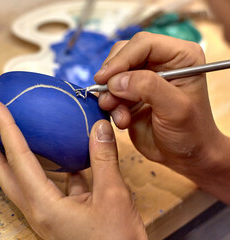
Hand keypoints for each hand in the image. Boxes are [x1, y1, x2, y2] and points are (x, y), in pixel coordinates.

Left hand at [0, 100, 146, 239]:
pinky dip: (48, 167)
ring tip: (2, 135)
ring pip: (20, 178)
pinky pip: (47, 183)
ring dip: (9, 156)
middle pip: (3, 173)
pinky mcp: (58, 213)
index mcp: (43, 205)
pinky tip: (57, 154)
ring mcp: (46, 212)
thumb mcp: (113, 197)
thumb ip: (103, 159)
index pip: (18, 157)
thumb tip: (98, 126)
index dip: (6, 127)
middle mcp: (37, 209)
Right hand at [94, 32, 229, 203]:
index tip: (105, 78)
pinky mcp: (130, 93)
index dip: (122, 58)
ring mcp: (143, 78)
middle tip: (106, 96)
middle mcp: (160, 62)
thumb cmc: (190, 132)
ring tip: (117, 114)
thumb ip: (148, 88)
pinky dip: (110, 106)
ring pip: (113, 73)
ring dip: (109, 94)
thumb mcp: (175, 109)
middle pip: (124, 54)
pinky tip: (121, 120)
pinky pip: (110, 91)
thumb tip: (116, 80)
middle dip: (112, 76)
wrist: (184, 156)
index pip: (143, 44)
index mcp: (180, 56)